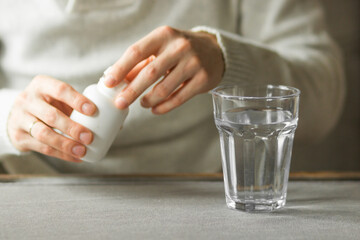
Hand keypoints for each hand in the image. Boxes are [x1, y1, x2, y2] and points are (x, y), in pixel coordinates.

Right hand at [7, 75, 96, 161]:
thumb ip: (81, 105)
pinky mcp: (18, 136)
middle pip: (51, 115)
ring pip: (44, 134)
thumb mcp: (59, 98)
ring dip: (65, 144)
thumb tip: (116, 122)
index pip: (60, 90)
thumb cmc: (49, 105)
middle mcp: (27, 99)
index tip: (93, 110)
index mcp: (42, 85)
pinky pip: (42, 148)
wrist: (19, 116)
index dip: (77, 100)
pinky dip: (61, 154)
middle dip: (72, 128)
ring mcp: (20, 118)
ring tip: (82, 150)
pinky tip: (76, 157)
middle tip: (89, 137)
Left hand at [104, 25, 224, 113]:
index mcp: (164, 35)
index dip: (120, 69)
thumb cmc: (180, 50)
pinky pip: (179, 98)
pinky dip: (164, 107)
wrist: (215, 52)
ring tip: (142, 103)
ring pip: (164, 88)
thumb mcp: (161, 48)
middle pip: (150, 73)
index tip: (108, 82)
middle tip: (120, 103)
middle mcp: (179, 47)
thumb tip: (117, 79)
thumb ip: (141, 63)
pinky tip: (155, 109)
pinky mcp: (203, 79)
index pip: (136, 52)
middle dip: (131, 91)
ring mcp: (193, 63)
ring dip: (148, 100)